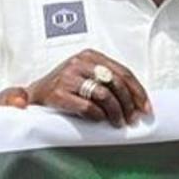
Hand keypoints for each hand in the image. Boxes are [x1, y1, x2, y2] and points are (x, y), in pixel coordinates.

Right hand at [13, 49, 150, 126]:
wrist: (32, 97)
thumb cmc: (65, 89)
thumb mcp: (88, 78)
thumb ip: (109, 83)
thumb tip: (138, 100)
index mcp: (90, 56)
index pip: (123, 72)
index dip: (137, 91)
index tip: (146, 107)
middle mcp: (79, 63)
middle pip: (116, 83)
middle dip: (129, 104)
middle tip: (132, 119)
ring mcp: (67, 78)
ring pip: (104, 95)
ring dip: (116, 112)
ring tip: (118, 123)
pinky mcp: (58, 94)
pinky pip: (87, 107)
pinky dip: (98, 116)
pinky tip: (100, 121)